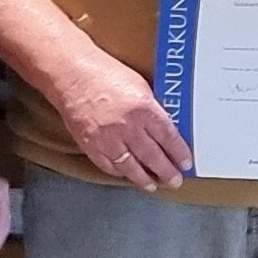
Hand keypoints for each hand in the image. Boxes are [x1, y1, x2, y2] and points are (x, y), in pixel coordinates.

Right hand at [43, 42, 193, 189]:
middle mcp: (127, 126)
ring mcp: (107, 139)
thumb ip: (152, 109)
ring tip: (154, 184)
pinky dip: (121, 173)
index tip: (186, 163)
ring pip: (131, 167)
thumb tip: (165, 129)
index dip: (179, 153)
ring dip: (145, 179)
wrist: (71, 74)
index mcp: (143, 108)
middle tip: (175, 180)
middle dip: (167, 171)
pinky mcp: (90, 145)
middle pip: (153, 156)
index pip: (168, 137)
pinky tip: (128, 175)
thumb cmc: (105, 73)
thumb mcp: (140, 85)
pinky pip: (109, 166)